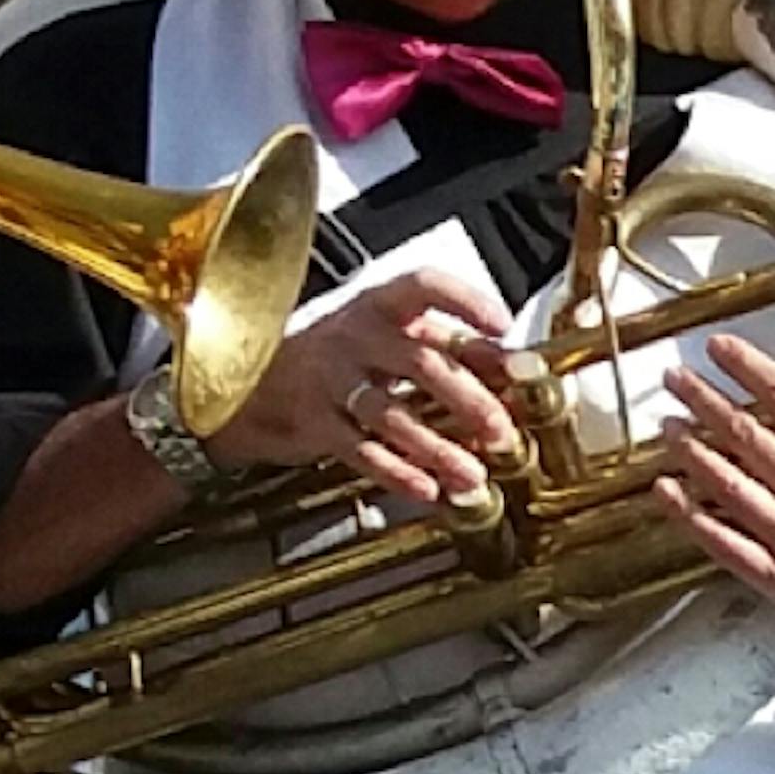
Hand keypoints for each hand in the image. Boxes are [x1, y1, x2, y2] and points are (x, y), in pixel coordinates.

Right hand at [216, 285, 524, 506]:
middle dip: (467, 399)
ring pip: (390, 414)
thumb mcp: (394, 335)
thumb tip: (518, 365)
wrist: (257, 377)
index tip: (501, 324)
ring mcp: (331, 378)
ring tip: (473, 474)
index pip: (424, 285)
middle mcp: (356, 335)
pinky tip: (426, 488)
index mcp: (382, 304)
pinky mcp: (314, 421)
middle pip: (419, 362)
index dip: (465, 300)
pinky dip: (394, 472)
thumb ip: (455, 345)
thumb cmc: (345, 353)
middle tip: (501, 431)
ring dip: (436, 447)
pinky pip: (358, 449)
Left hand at [653, 329, 774, 659]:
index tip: (717, 347)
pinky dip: (689, 515)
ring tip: (668, 424)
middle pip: (748, 436)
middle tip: (674, 378)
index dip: (747, 367)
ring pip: (729, 485)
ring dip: (692, 450)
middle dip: (704, 400)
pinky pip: (723, 541)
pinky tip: (666, 490)